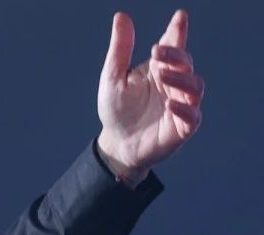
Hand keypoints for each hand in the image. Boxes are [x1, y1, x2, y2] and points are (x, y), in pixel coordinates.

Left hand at [96, 9, 203, 184]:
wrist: (117, 143)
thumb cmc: (117, 109)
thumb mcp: (113, 77)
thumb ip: (120, 49)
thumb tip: (121, 16)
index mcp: (159, 68)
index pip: (173, 45)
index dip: (177, 31)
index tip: (179, 17)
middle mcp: (174, 83)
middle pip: (185, 63)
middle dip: (175, 55)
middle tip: (157, 52)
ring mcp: (182, 104)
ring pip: (195, 86)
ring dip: (181, 79)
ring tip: (163, 76)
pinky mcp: (183, 126)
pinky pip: (192, 116)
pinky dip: (185, 109)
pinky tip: (170, 104)